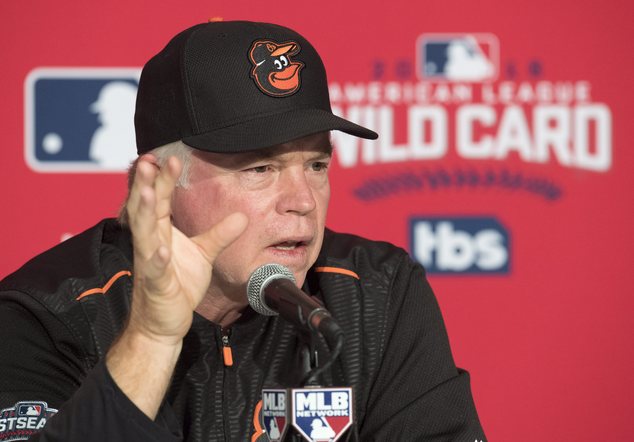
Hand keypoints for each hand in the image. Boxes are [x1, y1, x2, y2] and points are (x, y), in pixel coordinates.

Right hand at [125, 154, 247, 344]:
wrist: (164, 322)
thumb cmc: (178, 284)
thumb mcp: (204, 254)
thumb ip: (220, 234)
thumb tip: (242, 215)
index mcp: (161, 232)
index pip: (161, 200)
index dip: (165, 180)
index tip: (171, 157)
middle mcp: (151, 244)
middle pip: (146, 209)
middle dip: (147, 185)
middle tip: (149, 161)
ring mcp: (150, 264)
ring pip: (144, 234)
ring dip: (145, 213)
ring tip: (148, 192)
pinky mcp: (156, 286)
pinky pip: (154, 271)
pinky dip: (157, 259)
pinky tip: (161, 250)